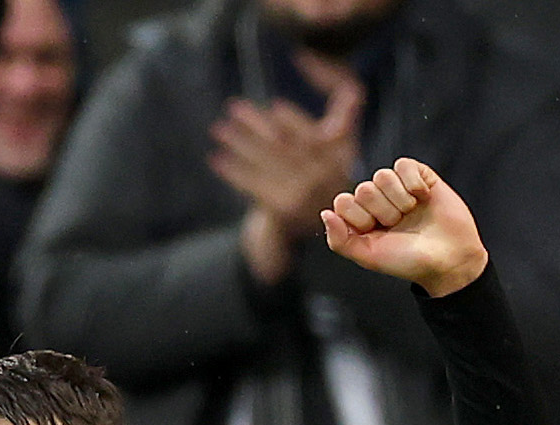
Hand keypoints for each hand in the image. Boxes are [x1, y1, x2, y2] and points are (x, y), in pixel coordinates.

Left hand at [209, 73, 363, 282]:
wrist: (305, 230)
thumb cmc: (318, 175)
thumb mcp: (335, 146)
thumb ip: (336, 113)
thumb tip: (308, 60)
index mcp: (343, 153)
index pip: (314, 132)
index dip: (293, 121)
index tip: (273, 108)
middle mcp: (326, 175)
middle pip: (284, 143)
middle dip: (255, 124)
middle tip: (233, 107)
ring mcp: (304, 194)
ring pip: (266, 161)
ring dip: (238, 143)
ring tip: (218, 129)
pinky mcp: (282, 209)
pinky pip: (253, 184)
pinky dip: (233, 170)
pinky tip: (216, 159)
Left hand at [321, 159, 488, 297]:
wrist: (447, 258)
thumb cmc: (407, 261)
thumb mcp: (368, 256)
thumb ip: (340, 240)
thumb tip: (325, 213)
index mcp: (361, 220)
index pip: (343, 202)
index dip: (359, 218)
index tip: (376, 233)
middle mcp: (377, 202)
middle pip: (363, 188)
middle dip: (382, 211)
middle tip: (398, 225)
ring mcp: (398, 187)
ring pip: (382, 175)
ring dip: (398, 199)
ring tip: (411, 214)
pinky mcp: (420, 175)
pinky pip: (404, 165)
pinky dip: (413, 184)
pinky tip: (423, 198)